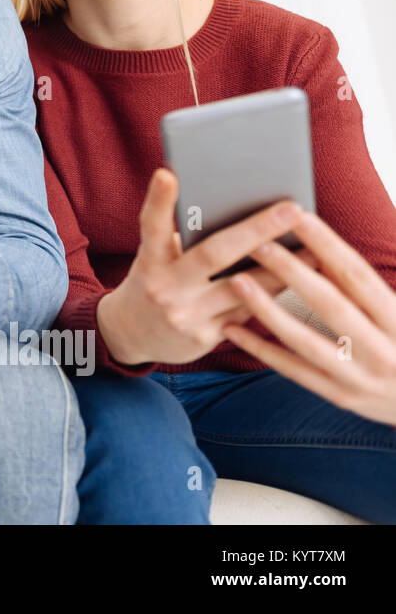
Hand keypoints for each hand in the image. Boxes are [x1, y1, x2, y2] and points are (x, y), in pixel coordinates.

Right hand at [96, 168, 311, 365]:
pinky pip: (248, 313)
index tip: (167, 174)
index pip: (152, 226)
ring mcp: (185, 315)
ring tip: (314, 248)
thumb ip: (184, 241)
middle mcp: (164, 288)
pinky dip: (274, 294)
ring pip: (244, 287)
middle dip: (257, 230)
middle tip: (291, 209)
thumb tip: (236, 213)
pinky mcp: (204, 338)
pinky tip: (301, 282)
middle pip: (214, 254)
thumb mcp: (155, 258)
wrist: (131, 335)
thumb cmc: (154, 281)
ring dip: (283, 268)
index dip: (158, 201)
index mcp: (150, 261)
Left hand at [222, 212, 395, 426]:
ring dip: (267, 310)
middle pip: (330, 305)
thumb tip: (322, 249)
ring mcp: (361, 378)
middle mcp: (384, 351)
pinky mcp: (340, 397)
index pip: (358, 276)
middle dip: (292, 272)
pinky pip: (294, 371)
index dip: (327, 245)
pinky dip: (261, 350)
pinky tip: (232, 329)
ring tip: (236, 281)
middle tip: (257, 243)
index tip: (297, 216)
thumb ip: (367, 288)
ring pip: (305, 341)